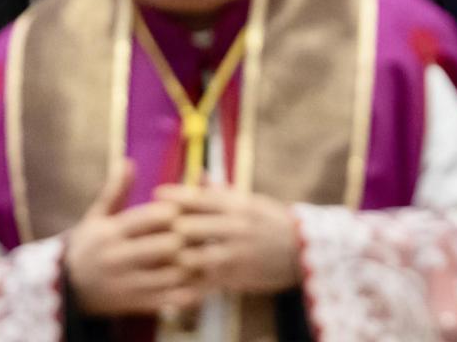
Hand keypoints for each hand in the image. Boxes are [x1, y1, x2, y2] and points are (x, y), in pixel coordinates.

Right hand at [65, 160, 198, 316]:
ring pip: (173, 273)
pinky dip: (188, 289)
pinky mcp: (135, 304)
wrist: (65, 290)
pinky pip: (170, 298)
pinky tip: (197, 278)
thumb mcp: (95, 218)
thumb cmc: (88, 246)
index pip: (152, 217)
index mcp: (111, 233)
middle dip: (188, 237)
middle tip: (203, 231)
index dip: (175, 210)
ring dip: (192, 263)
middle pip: (167, 245)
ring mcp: (127, 284)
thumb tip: (127, 161)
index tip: (186, 208)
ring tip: (204, 253)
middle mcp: (118, 259)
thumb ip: (115, 192)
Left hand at [156, 185, 300, 294]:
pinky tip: (174, 278)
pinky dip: (186, 281)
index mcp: (240, 206)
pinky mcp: (235, 278)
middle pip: (188, 227)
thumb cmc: (275, 223)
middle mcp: (236, 229)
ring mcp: (235, 255)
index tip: (156, 193)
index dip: (174, 195)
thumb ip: (223, 192)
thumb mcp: (253, 203)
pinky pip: (202, 281)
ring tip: (160, 255)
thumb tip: (199, 174)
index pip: (200, 198)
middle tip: (151, 228)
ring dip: (174, 257)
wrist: (305, 252)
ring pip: (190, 257)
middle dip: (167, 229)